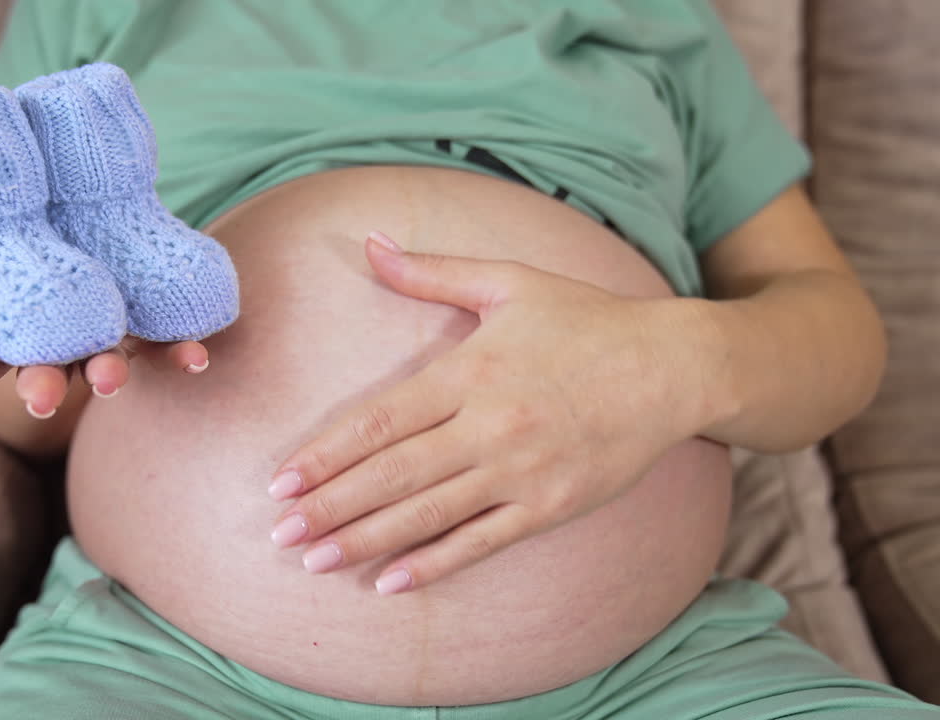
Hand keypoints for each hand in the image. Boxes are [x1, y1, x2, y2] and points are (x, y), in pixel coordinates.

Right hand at [0, 229, 209, 416]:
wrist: (107, 230)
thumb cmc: (28, 240)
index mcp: (11, 326)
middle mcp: (57, 342)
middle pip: (44, 370)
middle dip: (42, 385)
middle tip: (38, 397)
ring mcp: (105, 338)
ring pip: (104, 363)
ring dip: (108, 373)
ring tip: (111, 379)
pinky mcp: (152, 328)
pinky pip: (169, 344)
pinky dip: (183, 352)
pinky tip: (197, 360)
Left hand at [268, 232, 700, 594]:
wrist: (676, 366)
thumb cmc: (587, 320)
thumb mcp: (509, 281)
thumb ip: (433, 272)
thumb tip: (371, 243)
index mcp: (470, 371)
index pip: (380, 421)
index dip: (325, 453)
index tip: (281, 480)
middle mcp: (489, 425)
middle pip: (392, 474)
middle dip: (330, 506)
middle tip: (280, 533)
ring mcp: (521, 472)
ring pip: (428, 514)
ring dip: (366, 540)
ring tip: (314, 561)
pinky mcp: (551, 506)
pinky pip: (482, 542)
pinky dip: (435, 564)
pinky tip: (391, 583)